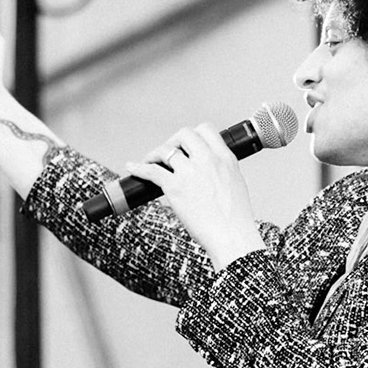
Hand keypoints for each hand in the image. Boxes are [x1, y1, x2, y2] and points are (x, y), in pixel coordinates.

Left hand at [126, 125, 264, 269]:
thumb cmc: (235, 219)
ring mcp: (191, 172)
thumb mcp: (236, 185)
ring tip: (150, 161)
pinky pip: (151, 170)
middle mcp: (208, 160)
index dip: (194, 135)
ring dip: (155, 154)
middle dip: (173, 141)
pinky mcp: (175, 187)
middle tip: (169, 153)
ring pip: (166, 149)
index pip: (207, 130)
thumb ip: (221, 172)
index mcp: (226, 159)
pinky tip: (132, 167)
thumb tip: (207, 172)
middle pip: (185, 134)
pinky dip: (139, 167)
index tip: (187, 146)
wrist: (232, 237)